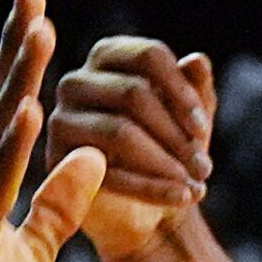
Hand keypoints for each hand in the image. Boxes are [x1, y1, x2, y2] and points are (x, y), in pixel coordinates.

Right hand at [49, 36, 216, 261]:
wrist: (141, 205)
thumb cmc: (166, 147)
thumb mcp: (190, 117)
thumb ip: (197, 87)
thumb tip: (196, 62)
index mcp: (109, 56)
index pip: (149, 56)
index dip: (181, 92)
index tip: (202, 128)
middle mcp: (77, 81)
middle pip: (133, 93)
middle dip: (176, 135)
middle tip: (204, 167)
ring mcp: (61, 121)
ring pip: (119, 132)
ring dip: (166, 163)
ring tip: (197, 185)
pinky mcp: (57, 162)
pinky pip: (110, 173)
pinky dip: (153, 188)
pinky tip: (181, 197)